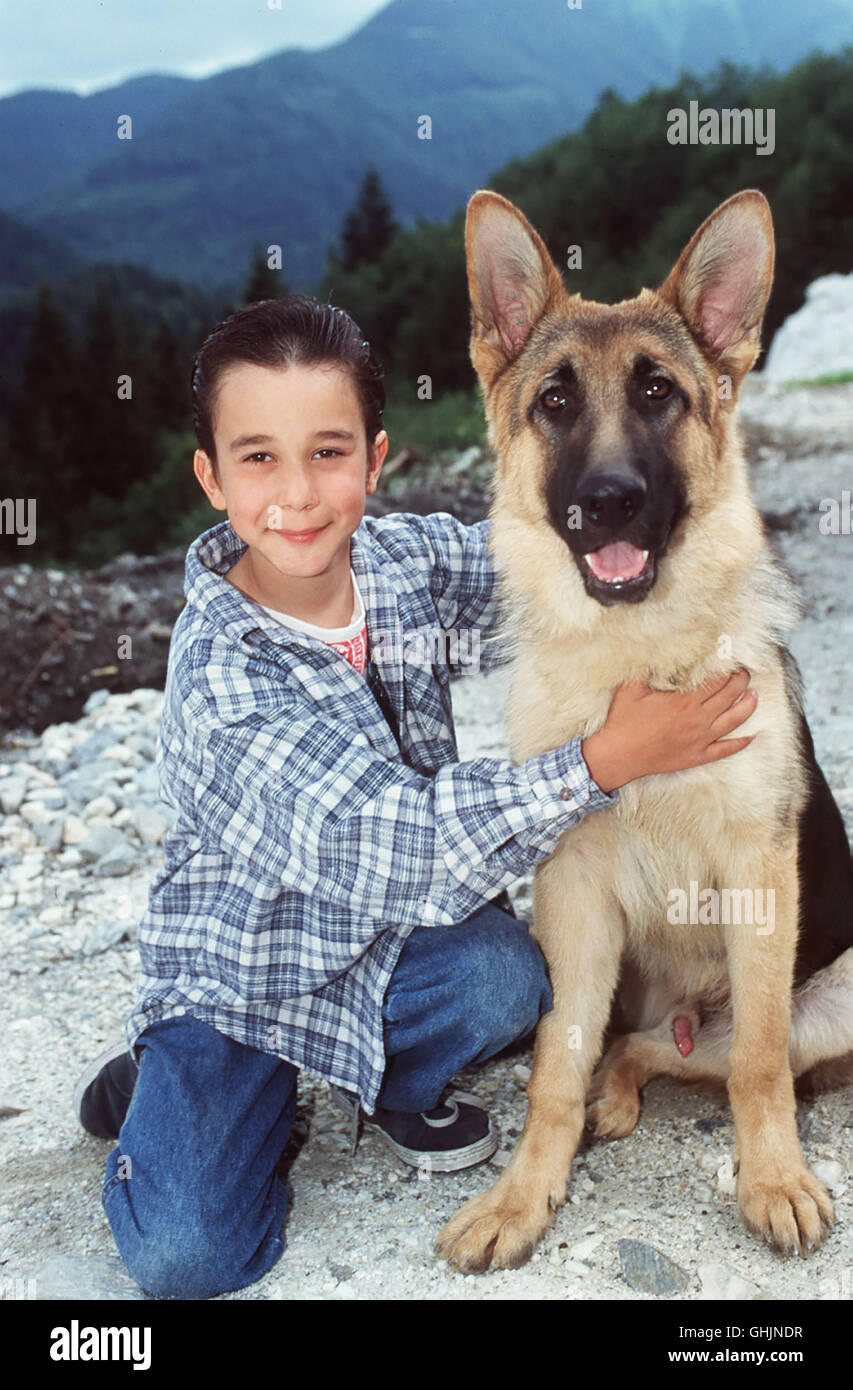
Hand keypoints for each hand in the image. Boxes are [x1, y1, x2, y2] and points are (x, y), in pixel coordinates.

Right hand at [581, 669, 756, 792]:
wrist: (618, 755)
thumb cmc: (623, 720)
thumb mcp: (631, 687)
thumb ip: (647, 667)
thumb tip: (657, 648)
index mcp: (684, 700)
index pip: (716, 680)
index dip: (727, 668)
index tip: (731, 659)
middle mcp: (698, 719)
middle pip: (730, 696)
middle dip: (741, 681)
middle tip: (744, 672)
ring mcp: (700, 739)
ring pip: (734, 720)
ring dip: (748, 706)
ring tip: (753, 695)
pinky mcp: (697, 756)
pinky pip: (726, 750)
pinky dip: (741, 742)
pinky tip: (751, 735)